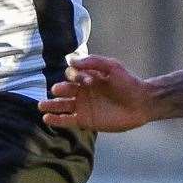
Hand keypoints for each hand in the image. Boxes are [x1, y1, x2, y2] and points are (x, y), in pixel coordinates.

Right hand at [38, 56, 157, 133]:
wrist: (141, 103)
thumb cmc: (127, 83)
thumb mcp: (112, 66)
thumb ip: (93, 62)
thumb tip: (71, 61)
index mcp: (87, 78)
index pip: (72, 75)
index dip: (75, 76)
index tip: (88, 81)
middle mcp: (82, 92)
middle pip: (63, 90)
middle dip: (58, 89)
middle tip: (58, 90)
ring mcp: (83, 107)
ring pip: (61, 106)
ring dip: (51, 105)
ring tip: (41, 105)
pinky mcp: (85, 121)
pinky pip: (67, 120)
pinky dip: (56, 120)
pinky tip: (47, 118)